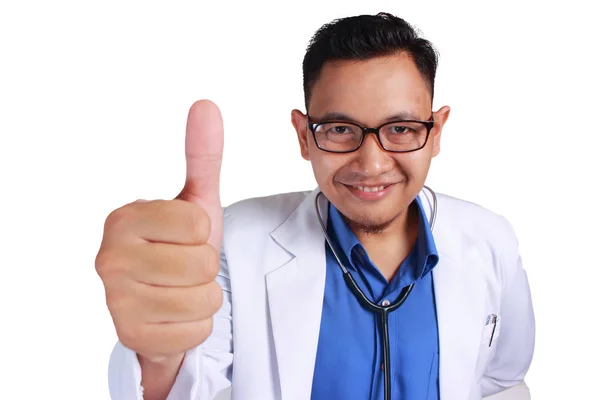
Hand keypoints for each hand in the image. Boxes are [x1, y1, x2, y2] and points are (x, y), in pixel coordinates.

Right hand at [96, 100, 223, 362]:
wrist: (164, 301)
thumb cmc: (179, 247)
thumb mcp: (195, 201)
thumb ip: (202, 155)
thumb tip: (207, 104)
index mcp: (123, 219)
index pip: (198, 226)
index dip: (204, 234)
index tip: (184, 237)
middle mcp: (109, 258)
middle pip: (202, 265)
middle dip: (205, 269)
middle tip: (184, 268)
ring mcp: (116, 301)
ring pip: (203, 301)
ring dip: (203, 298)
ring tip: (181, 291)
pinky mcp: (130, 337)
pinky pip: (196, 332)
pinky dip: (196, 326)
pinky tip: (175, 316)